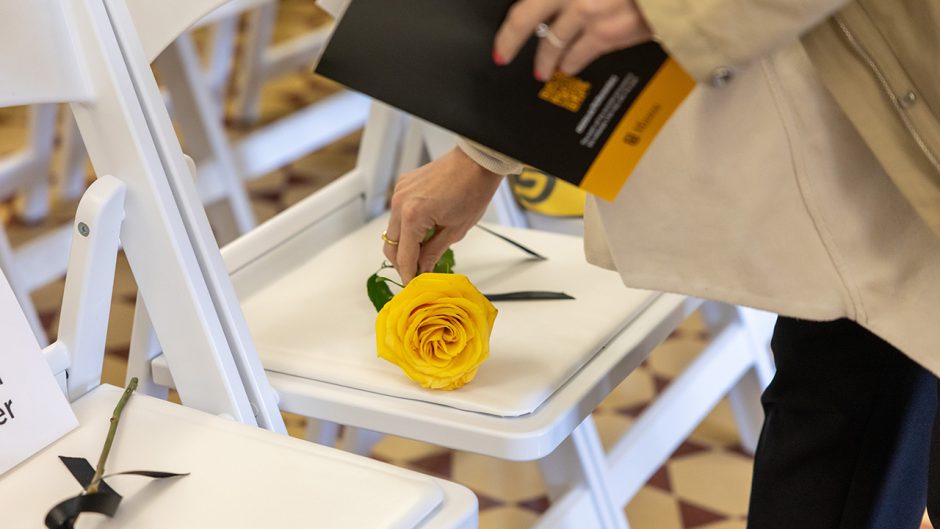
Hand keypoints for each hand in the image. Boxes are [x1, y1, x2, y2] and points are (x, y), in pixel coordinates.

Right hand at [384, 147, 503, 283]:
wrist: (476, 162)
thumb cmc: (472, 191)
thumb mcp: (455, 231)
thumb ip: (433, 252)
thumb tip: (422, 270)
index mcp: (413, 216)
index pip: (404, 256)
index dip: (408, 275)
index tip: (412, 286)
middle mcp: (400, 203)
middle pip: (391, 245)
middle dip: (402, 262)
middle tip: (416, 273)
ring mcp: (399, 192)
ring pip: (392, 229)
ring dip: (404, 244)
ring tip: (422, 253)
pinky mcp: (403, 185)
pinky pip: (398, 213)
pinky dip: (406, 226)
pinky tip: (423, 231)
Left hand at [493, 0, 652, 80]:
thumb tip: (562, 7)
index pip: (529, 2)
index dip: (511, 21)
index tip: (503, 29)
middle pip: (524, 18)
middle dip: (509, 40)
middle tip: (503, 54)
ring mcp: (587, 12)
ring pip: (552, 41)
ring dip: (545, 57)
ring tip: (542, 68)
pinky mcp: (606, 34)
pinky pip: (579, 55)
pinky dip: (571, 63)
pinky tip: (568, 67)